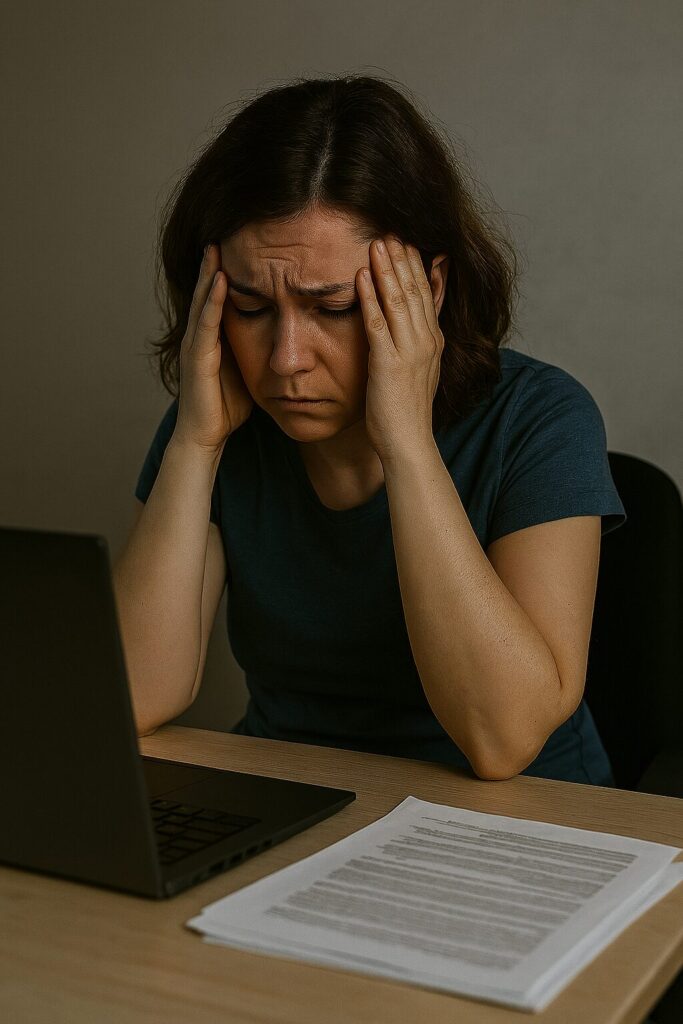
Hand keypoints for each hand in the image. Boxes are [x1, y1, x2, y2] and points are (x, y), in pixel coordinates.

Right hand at [174, 244, 253, 453]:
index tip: (237, 248)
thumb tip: (283, 336)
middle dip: (213, 264)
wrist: (205, 437)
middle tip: (223, 233)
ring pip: (202, 302)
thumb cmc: (226, 408)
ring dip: (208, 273)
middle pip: (206, 292)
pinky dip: (212, 301)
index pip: (219, 299)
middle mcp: (200, 337)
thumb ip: (257, 350)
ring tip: (217, 246)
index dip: (225, 274)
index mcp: (212, 339)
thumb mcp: (248, 370)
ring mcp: (196, 346)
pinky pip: (206, 324)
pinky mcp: (197, 359)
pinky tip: (220, 281)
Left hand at [356, 235, 443, 463]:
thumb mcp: (418, 371)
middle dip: (403, 258)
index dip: (415, 266)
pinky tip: (362, 276)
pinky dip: (371, 297)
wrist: (408, 442)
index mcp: (433, 342)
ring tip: (377, 242)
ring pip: (399, 300)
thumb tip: (411, 325)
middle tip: (391, 230)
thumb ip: (416, 343)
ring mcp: (410, 351)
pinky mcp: (389, 363)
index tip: (405, 242)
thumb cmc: (406, 413)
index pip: (427, 294)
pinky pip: (378, 323)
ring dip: (388, 269)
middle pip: (415, 290)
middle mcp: (426, 341)